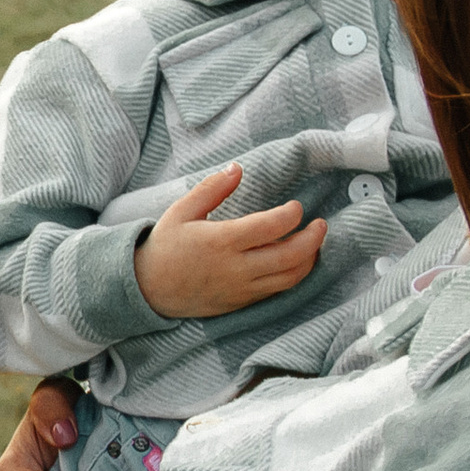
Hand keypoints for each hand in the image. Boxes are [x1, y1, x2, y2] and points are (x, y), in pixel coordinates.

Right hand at [133, 162, 325, 318]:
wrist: (149, 289)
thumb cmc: (166, 246)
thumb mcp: (181, 211)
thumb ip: (212, 188)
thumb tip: (237, 168)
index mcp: (221, 241)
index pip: (270, 226)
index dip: (291, 214)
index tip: (296, 206)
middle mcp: (235, 267)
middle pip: (290, 256)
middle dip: (313, 238)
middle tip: (320, 224)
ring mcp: (241, 288)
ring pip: (290, 277)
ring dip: (309, 259)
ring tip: (314, 243)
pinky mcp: (242, 302)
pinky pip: (278, 291)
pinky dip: (294, 275)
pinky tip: (296, 261)